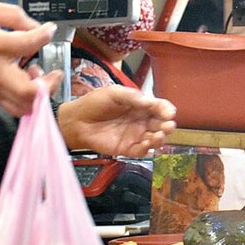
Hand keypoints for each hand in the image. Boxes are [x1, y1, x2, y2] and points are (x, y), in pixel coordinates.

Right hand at [0, 1, 56, 115]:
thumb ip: (13, 15)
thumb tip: (37, 27)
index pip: (28, 43)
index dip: (44, 35)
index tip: (49, 30)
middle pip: (28, 91)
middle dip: (49, 84)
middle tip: (55, 73)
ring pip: (25, 104)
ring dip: (41, 94)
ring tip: (39, 76)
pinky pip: (17, 109)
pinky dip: (31, 102)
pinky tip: (29, 84)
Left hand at [57, 85, 175, 156]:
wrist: (76, 121)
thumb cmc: (94, 104)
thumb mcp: (113, 93)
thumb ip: (131, 96)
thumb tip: (149, 101)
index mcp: (141, 106)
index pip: (159, 108)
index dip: (166, 110)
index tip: (168, 112)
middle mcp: (141, 121)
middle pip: (161, 125)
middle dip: (167, 126)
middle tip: (168, 125)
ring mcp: (135, 136)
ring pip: (155, 139)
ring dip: (160, 138)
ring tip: (159, 135)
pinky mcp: (127, 149)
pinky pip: (142, 151)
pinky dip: (147, 149)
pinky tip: (146, 143)